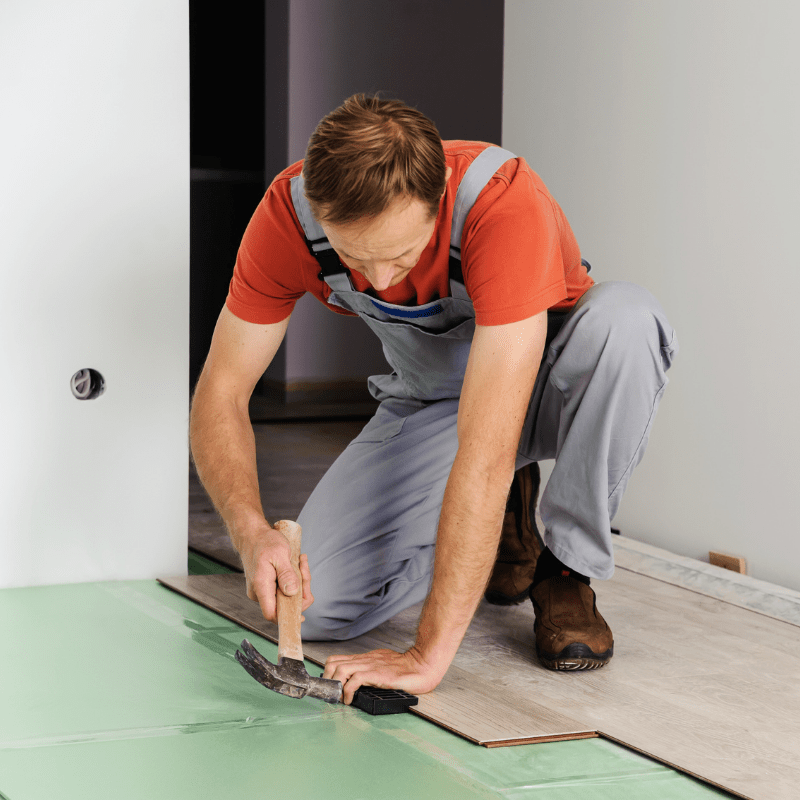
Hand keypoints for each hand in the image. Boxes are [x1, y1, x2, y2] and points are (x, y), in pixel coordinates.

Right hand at [237, 523, 313, 622]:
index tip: (302, 614)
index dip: (287, 617)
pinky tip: (296, 564)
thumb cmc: (264, 542)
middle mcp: (260, 592)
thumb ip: (286, 574)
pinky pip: (284, 588)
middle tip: (304, 569)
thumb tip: (292, 593)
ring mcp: (263, 589)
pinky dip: (293, 578)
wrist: (252, 535)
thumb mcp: (280, 554)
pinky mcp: (268, 585)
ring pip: (287, 595)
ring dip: (299, 581)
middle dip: (301, 590)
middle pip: (285, 604)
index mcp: (261, 586)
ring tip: (300, 561)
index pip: (272, 614)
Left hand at [322, 646, 445, 704]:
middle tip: (330, 694)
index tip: (328, 687)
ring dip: (334, 685)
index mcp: (365, 658)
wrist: (422, 665)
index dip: (328, 673)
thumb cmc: (407, 668)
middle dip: (326, 680)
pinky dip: (347, 691)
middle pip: (333, 663)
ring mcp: (369, 665)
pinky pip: (354, 680)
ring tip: (338, 697)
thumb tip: (361, 681)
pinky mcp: (376, 674)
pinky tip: (350, 700)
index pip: (337, 659)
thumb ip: (372, 670)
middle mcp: (364, 660)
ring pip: (340, 669)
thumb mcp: (384, 665)